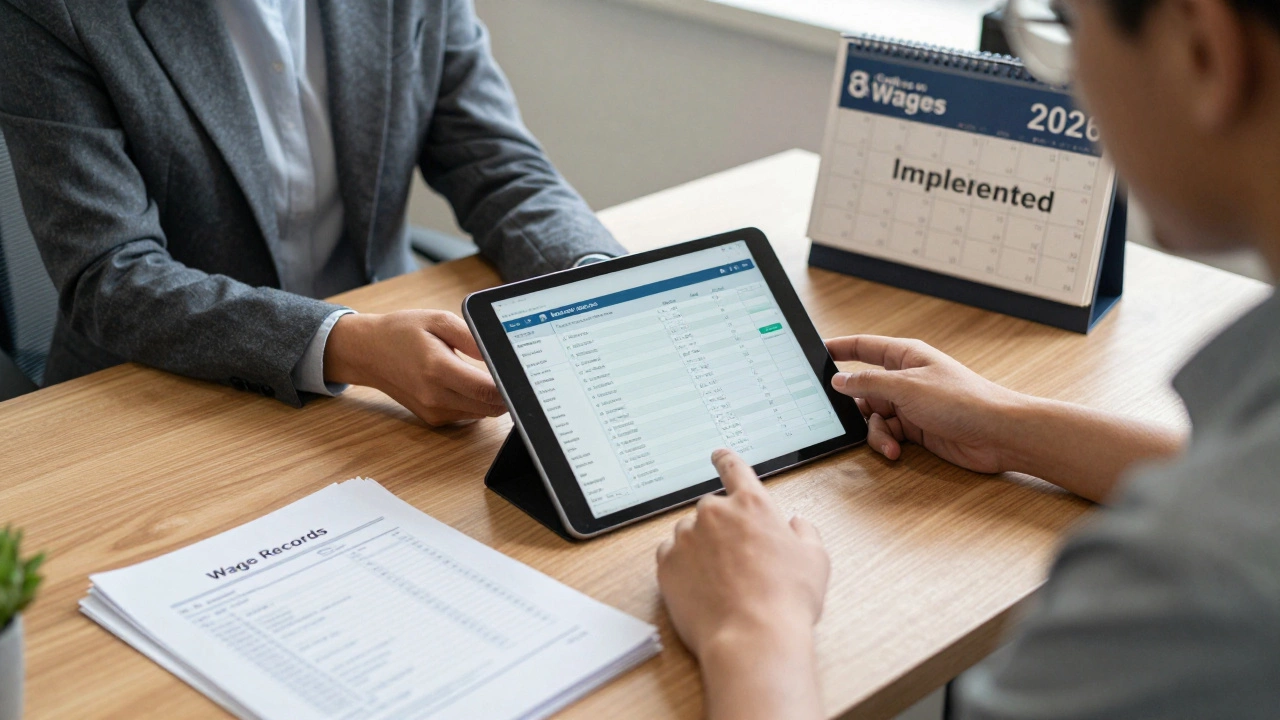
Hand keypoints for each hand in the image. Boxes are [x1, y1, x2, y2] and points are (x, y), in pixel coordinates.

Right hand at [324, 310, 507, 425]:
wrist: (367, 352)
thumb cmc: (401, 332)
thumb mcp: (438, 320)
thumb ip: (472, 336)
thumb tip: (498, 351)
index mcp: (437, 369)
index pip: (486, 390)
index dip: (510, 387)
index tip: (522, 377)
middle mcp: (435, 396)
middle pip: (489, 407)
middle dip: (507, 394)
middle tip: (513, 373)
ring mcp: (433, 411)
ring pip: (482, 414)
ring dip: (492, 399)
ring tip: (488, 375)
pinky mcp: (433, 419)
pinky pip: (468, 415)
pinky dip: (476, 403)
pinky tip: (469, 383)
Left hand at [657, 449, 828, 657]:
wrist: (752, 637)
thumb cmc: (786, 600)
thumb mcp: (815, 560)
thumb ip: (804, 532)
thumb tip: (796, 523)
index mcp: (751, 504)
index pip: (735, 470)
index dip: (726, 460)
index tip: (718, 455)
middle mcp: (714, 513)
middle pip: (713, 510)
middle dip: (722, 530)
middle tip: (739, 562)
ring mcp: (686, 537)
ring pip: (690, 534)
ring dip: (702, 548)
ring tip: (723, 582)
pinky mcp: (666, 563)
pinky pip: (671, 555)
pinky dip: (682, 566)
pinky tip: (702, 587)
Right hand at [826, 335, 1025, 473]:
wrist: (997, 434)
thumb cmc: (961, 400)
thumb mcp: (906, 387)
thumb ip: (868, 384)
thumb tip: (838, 381)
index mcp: (904, 356)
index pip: (863, 347)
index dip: (838, 348)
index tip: (815, 352)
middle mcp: (905, 378)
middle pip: (863, 389)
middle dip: (853, 406)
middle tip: (841, 416)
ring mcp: (910, 405)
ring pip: (872, 417)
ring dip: (875, 432)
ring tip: (888, 443)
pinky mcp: (916, 429)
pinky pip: (887, 434)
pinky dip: (887, 443)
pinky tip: (896, 451)